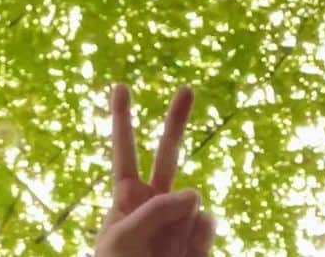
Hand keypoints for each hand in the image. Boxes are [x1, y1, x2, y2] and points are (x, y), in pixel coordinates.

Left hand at [95, 84, 215, 256]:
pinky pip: (204, 227)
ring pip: (190, 201)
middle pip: (167, 154)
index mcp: (126, 197)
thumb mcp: (122, 238)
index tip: (119, 84)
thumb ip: (154, 209)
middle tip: (186, 87)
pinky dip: (195, 241)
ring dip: (178, 223)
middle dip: (176, 121)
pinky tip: (182, 256)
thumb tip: (197, 193)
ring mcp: (181, 220)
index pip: (124, 151)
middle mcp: (155, 202)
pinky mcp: (200, 240)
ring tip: (163, 253)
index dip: (121, 119)